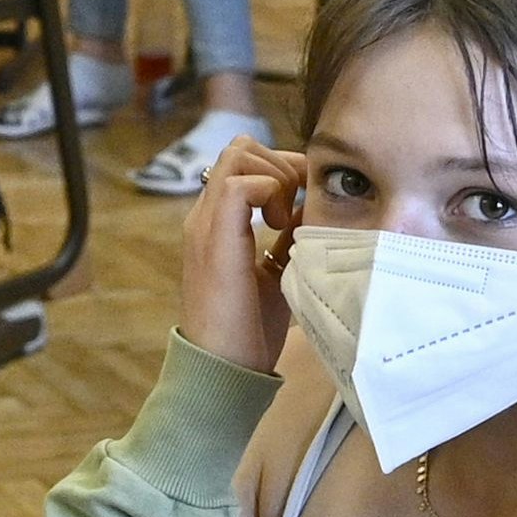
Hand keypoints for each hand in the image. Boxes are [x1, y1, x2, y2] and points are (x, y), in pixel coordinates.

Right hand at [176, 139, 307, 373]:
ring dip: (275, 175)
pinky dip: (267, 192)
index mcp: (218, 223)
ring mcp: (206, 224)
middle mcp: (206, 216)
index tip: (306, 198)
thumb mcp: (277, 272)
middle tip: (298, 202)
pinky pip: (237, 184)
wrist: (223, 368)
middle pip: (241, 148)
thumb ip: (287, 238)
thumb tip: (310, 210)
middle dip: (281, 163)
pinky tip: (277, 225)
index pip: (245, 162)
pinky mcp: (213, 238)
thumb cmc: (249, 331)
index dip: (282, 168)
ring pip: (238, 155)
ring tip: (284, 217)